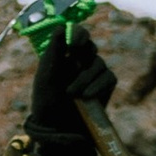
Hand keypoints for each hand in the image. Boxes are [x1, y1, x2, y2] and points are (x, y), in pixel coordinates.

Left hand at [24, 27, 114, 155]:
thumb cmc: (47, 102)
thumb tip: (61, 26)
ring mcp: (93, 73)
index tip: (73, 43)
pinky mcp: (105, 86)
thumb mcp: (46, 76)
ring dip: (86, 77)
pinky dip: (98, 85)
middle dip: (83, 54)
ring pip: (99, 63)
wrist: (58, 129)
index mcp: (63, 54)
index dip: (78, 34)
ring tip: (72, 94)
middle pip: (90, 46)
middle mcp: (80, 61)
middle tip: (73, 62)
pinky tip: (87, 97)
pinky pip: (109, 77)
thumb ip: (54, 51)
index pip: (76, 34)